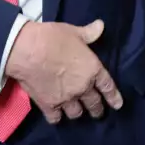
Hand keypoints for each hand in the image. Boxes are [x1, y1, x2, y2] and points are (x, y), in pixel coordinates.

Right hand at [5, 19, 122, 123]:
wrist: (27, 50)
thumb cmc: (52, 38)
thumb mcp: (73, 32)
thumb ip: (88, 33)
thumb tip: (101, 26)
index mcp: (92, 70)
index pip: (108, 86)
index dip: (114, 97)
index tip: (117, 105)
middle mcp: (82, 87)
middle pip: (94, 104)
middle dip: (97, 110)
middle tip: (97, 112)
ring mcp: (66, 98)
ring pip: (76, 113)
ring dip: (77, 112)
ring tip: (76, 112)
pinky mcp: (49, 105)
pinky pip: (56, 118)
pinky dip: (57, 118)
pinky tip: (56, 115)